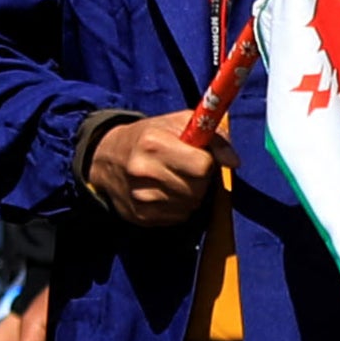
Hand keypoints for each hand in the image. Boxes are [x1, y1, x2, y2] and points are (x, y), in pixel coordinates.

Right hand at [87, 113, 217, 226]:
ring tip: (174, 180)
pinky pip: (179, 216)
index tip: (199, 157)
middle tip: (186, 169)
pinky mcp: (140, 215)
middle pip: (198, 187)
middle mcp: (144, 171)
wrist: (105, 158)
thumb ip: (213, 138)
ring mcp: (141, 196)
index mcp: (154, 143)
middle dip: (200, 180)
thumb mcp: (178, 123)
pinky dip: (179, 206)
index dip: (207, 162)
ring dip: (191, 194)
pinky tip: (166, 193)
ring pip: (191, 204)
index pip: (202, 165)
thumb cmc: (149, 137)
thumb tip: (234, 162)